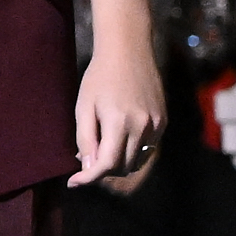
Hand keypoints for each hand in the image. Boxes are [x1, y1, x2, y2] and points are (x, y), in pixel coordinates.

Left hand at [69, 37, 166, 188]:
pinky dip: (131, 153)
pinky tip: (117, 141)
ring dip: (117, 165)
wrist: (128, 52)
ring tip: (99, 150)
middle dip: (101, 171)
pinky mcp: (162, 122)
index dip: (89, 178)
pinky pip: (147, 149)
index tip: (73, 182)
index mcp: (120, 122)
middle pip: (122, 167)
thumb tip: (88, 166)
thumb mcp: (83, 107)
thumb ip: (86, 139)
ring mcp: (156, 125)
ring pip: (136, 161)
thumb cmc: (99, 78)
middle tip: (84, 161)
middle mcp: (143, 126)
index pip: (107, 164)